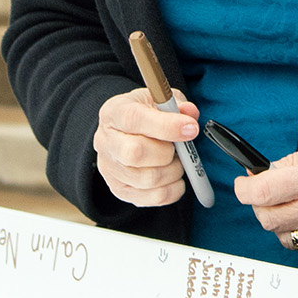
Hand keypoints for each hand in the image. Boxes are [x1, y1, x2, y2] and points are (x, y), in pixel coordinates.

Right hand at [92, 88, 198, 206]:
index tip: (191, 128)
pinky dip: (173, 190)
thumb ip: (177, 104)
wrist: (126, 132)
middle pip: (135, 154)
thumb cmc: (146, 114)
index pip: (134, 119)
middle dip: (167, 152)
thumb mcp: (160, 99)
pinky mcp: (120, 190)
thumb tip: (190, 113)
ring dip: (173, 171)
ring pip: (147, 179)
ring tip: (177, 161)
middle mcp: (106, 142)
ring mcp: (110, 169)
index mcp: (114, 113)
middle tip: (180, 148)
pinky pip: (153, 198)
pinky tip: (175, 177)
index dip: (166, 126)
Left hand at [234, 123, 297, 256]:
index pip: (262, 191)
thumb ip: (297, 160)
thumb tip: (270, 173)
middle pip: (268, 220)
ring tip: (292, 206)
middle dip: (260, 206)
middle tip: (266, 193)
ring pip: (287, 240)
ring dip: (281, 224)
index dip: (245, 187)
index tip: (245, 183)